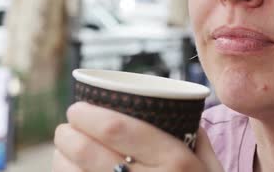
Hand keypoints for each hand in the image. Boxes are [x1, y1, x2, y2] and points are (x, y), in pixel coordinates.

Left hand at [52, 102, 222, 171]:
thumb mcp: (212, 168)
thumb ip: (197, 137)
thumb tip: (178, 109)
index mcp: (174, 161)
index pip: (118, 129)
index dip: (90, 115)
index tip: (78, 108)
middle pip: (88, 152)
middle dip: (68, 134)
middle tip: (66, 127)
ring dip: (61, 158)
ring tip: (64, 149)